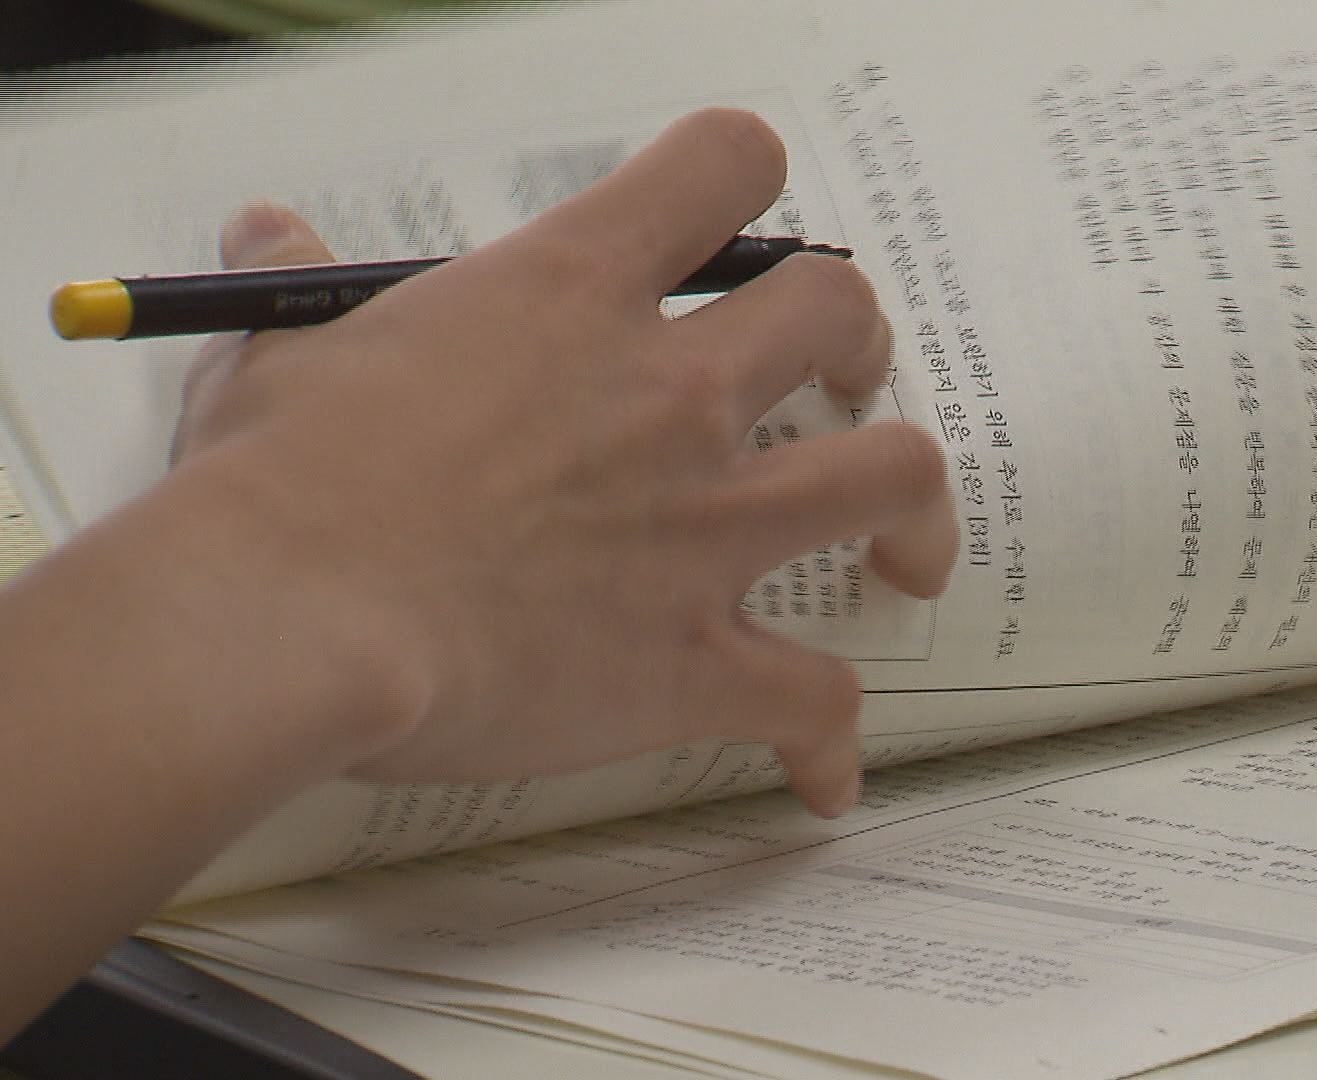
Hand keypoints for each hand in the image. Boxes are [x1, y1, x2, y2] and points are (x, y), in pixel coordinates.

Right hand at [169, 108, 956, 815]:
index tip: (735, 238)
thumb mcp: (285, 353)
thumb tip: (270, 233)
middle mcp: (671, 394)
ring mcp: (703, 526)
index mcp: (577, 292)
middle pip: (839, 312)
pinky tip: (823, 774)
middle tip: (840, 381)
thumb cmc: (278, 485)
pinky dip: (829, 738)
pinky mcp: (693, 659)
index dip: (745, 179)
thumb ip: (304, 289)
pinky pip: (815, 698)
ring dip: (912, 512)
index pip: (722, 167)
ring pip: (890, 476)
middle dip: (859, 341)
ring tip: (902, 553)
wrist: (289, 622)